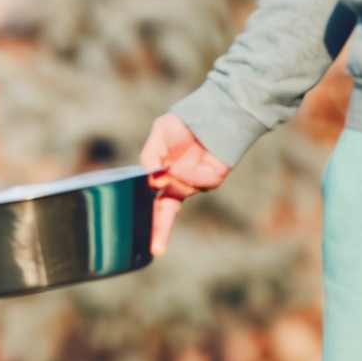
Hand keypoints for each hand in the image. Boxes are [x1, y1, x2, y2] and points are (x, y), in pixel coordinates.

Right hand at [139, 113, 229, 255]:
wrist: (214, 112)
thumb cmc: (185, 124)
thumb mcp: (159, 136)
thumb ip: (150, 157)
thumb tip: (150, 179)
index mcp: (166, 179)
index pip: (156, 206)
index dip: (151, 224)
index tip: (146, 245)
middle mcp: (181, 185)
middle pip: (166, 213)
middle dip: (161, 231)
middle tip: (155, 249)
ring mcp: (197, 183)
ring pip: (179, 189)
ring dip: (174, 178)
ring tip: (174, 163)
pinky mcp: (214, 177)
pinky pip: (196, 183)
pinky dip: (189, 175)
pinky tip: (185, 165)